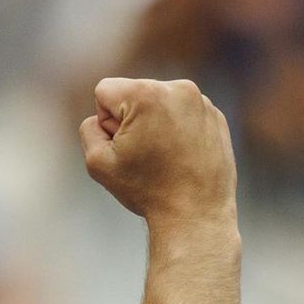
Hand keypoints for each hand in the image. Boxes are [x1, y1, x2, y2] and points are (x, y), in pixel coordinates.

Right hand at [79, 77, 236, 225]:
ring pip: (158, 102)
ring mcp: (201, 101)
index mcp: (146, 94)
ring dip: (153, 124)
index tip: (125, 146)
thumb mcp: (96, 161)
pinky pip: (182, 113)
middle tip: (146, 156)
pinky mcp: (215, 116)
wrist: (196, 214)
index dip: (105, 122)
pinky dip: (177, 130)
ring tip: (165, 157)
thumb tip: (103, 118)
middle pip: (133, 93)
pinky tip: (181, 156)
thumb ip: (88, 128)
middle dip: (131, 120)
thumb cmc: (146, 189)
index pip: (105, 91)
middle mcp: (177, 89)